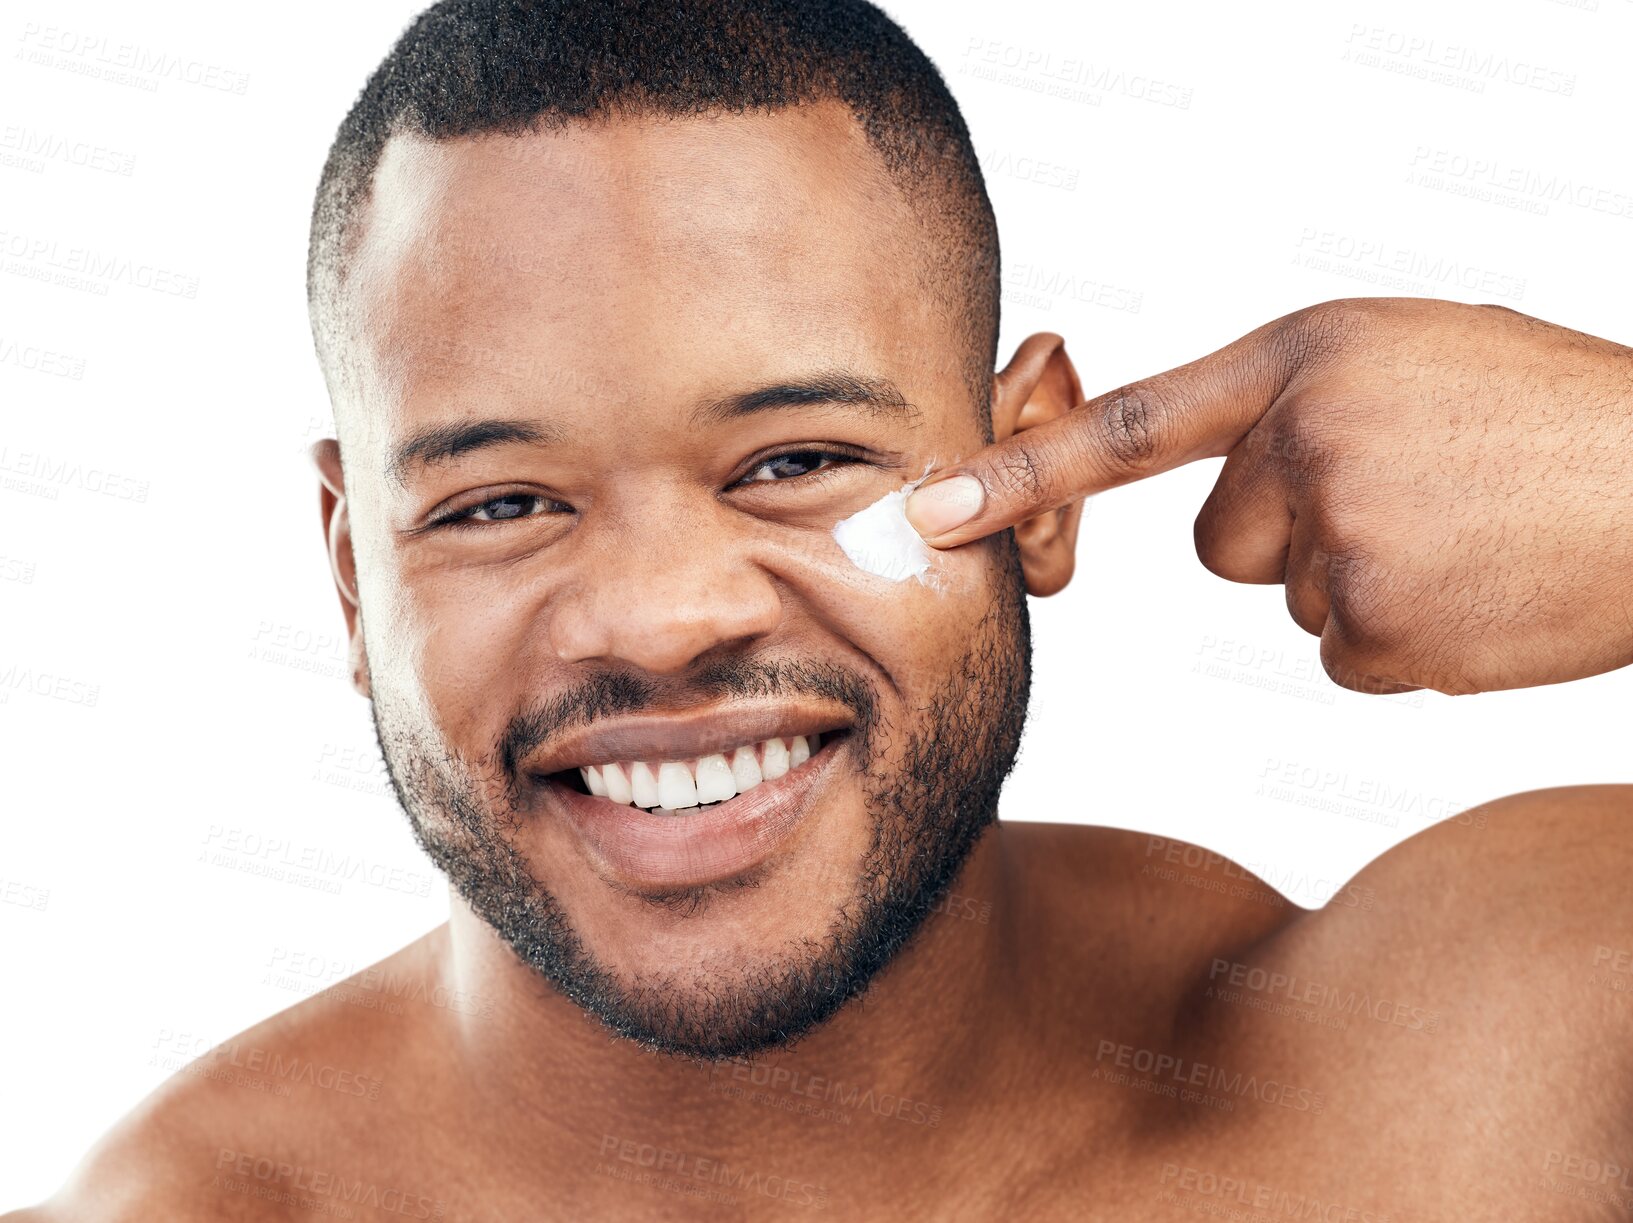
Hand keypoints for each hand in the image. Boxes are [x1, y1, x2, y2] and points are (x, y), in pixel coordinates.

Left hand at [905, 298, 1632, 693]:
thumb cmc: (1548, 417)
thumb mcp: (1411, 361)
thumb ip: (1302, 409)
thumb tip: (1234, 495)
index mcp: (1308, 359)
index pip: (1134, 427)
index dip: (1023, 472)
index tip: (930, 511)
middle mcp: (1307, 442)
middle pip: (1221, 542)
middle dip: (1295, 537)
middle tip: (1411, 502)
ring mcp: (1341, 539)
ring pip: (1293, 600)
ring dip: (1364, 586)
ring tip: (1464, 537)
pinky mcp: (1379, 629)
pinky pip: (1345, 658)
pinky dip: (1404, 643)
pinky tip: (1477, 592)